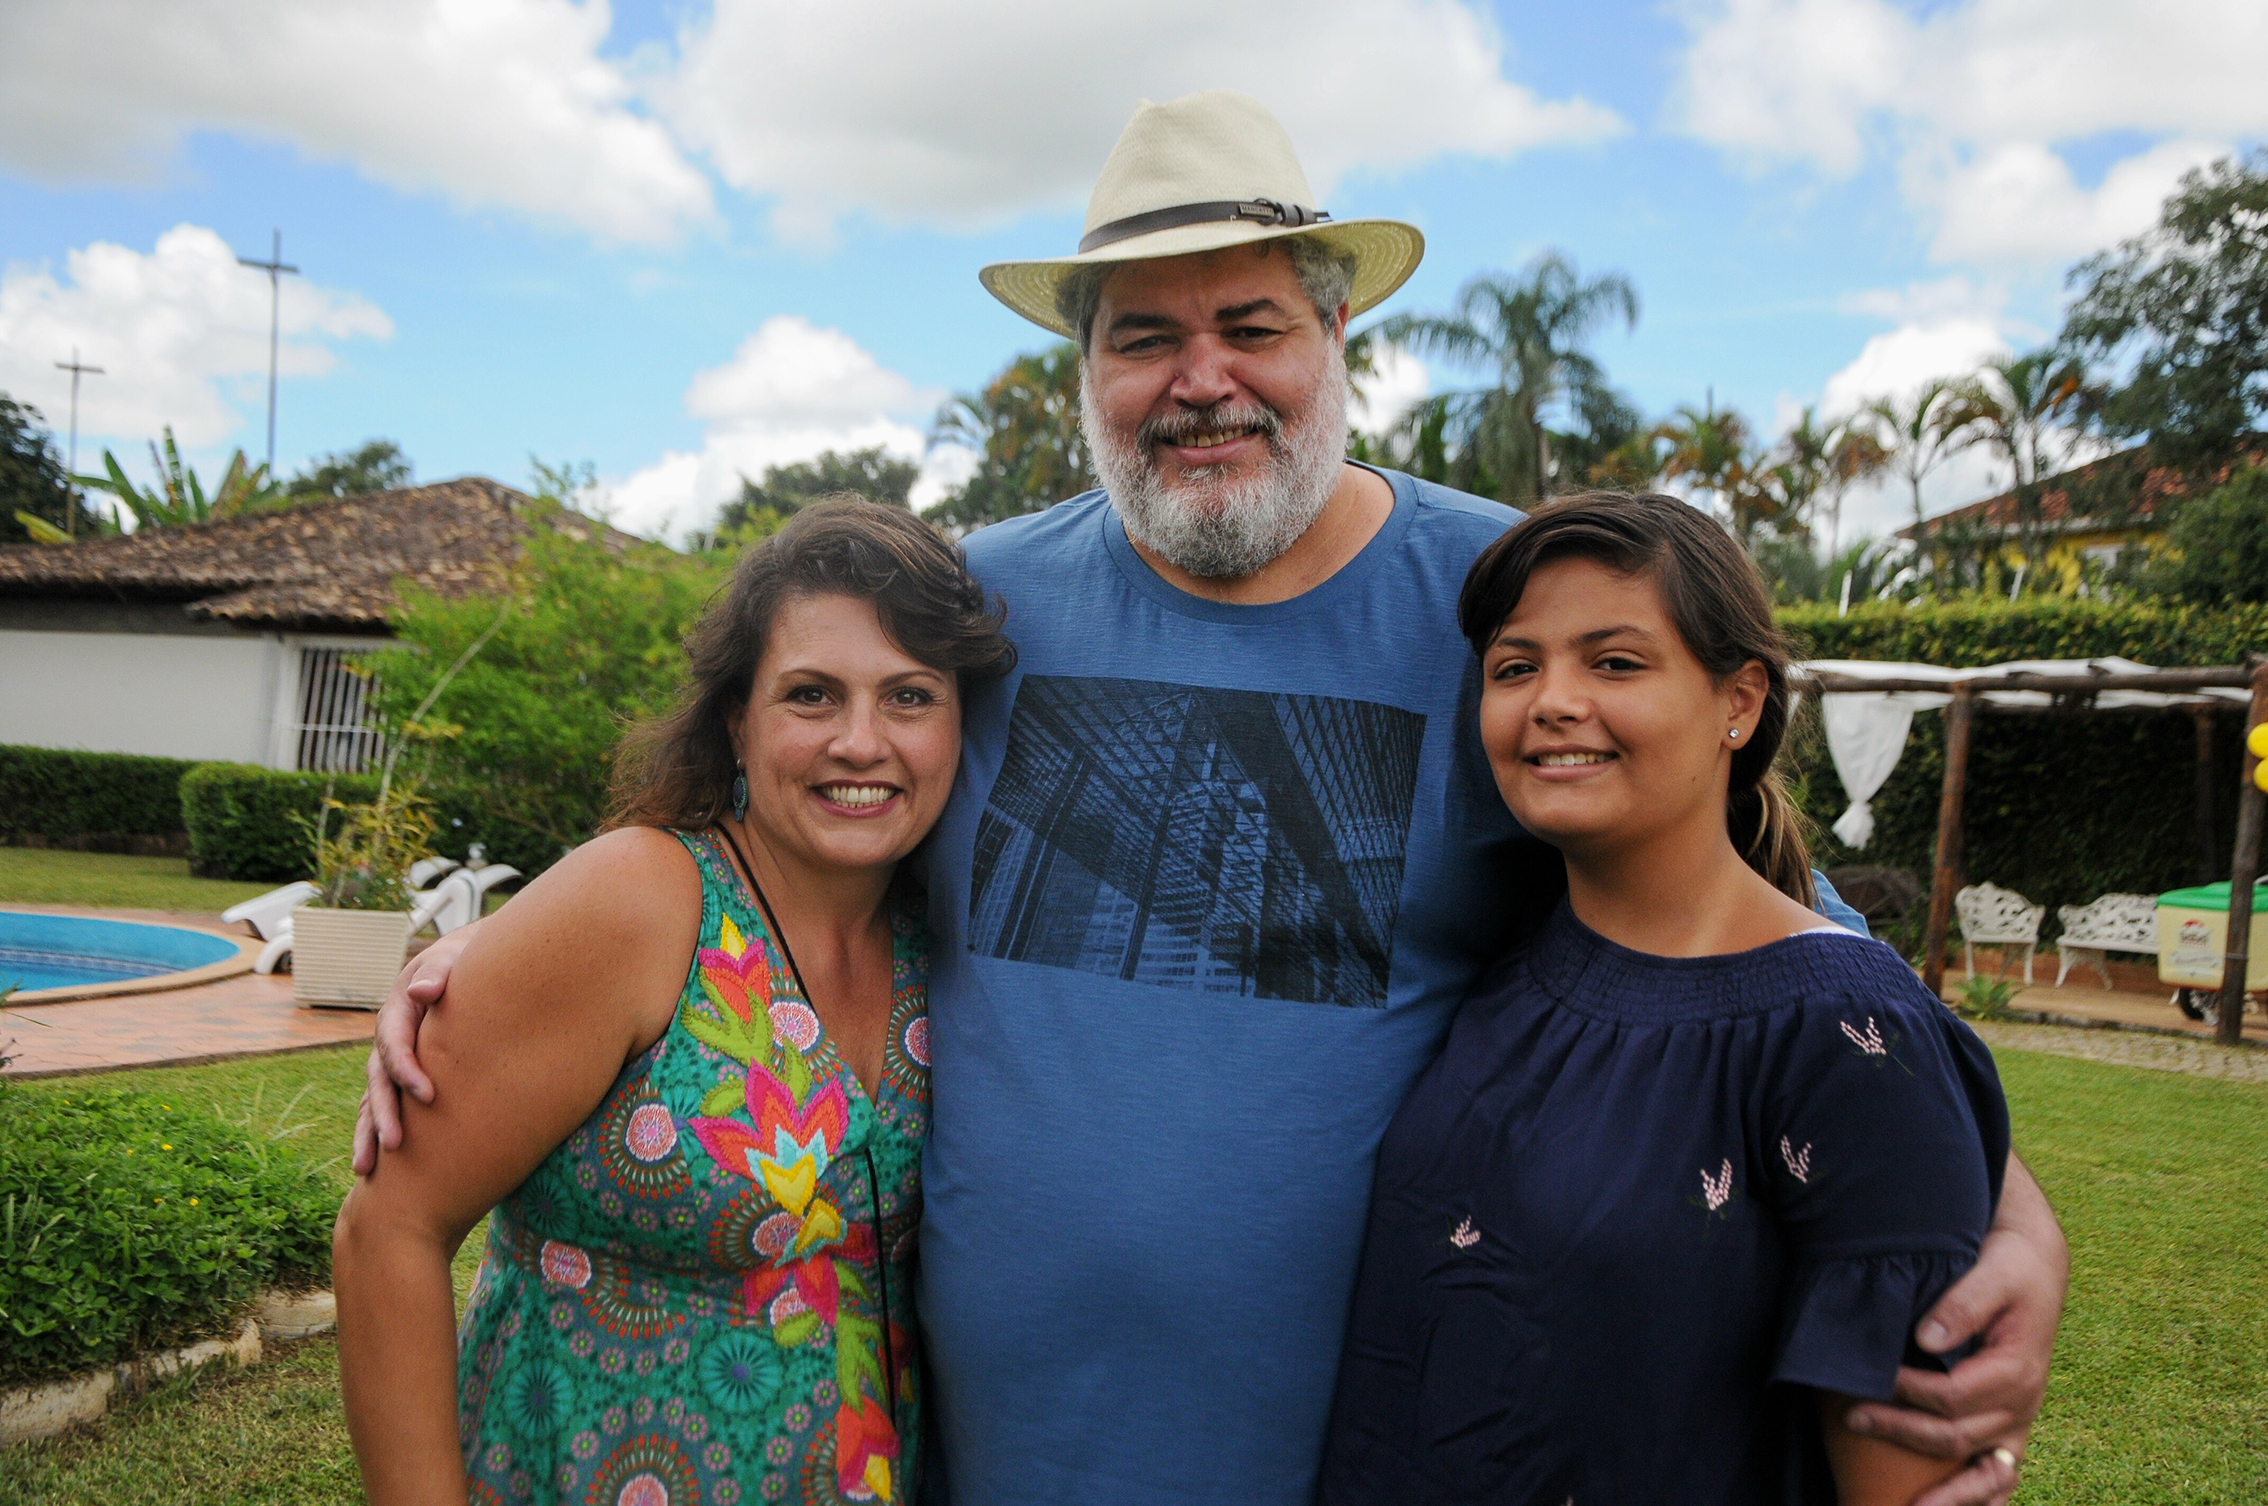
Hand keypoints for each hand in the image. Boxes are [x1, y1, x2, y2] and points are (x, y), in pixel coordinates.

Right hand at [350, 925, 477, 1175]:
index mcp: (398, 1013)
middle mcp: (388, 1041)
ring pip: (374, 1100)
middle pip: (379, 1080)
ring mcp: (390, 1062)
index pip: (395, 1044)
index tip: (428, 1096)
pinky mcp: (400, 1077)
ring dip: (369, 1133)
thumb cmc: (461, 964)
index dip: (406, 1069)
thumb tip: (420, 992)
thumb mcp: (450, 960)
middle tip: (395, 1144)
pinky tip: (374, 1166)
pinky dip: (377, 1132)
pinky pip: (384, 1106)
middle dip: (385, 1113)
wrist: (461, 967)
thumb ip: (437, 974)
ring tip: (365, 1169)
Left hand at [1844, 1158, 2064, 1505]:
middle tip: (1850, 1417)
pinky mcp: (2010, 1427)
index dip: (1906, 1391)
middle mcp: (2022, 1405)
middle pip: (1955, 1437)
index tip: (1870, 1378)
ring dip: (1947, 1497)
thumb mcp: (1993, 1272)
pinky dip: (1978, 1500)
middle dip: (1899, 1431)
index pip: (1952, 1396)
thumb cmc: (2010, 1267)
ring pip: (1986, 1476)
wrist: (2035, 1266)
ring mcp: (2018, 1422)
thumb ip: (1963, 1303)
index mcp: (2016, 1370)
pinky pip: (2000, 1478)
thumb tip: (1925, 1338)